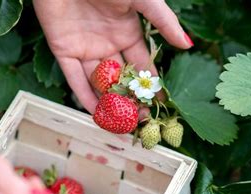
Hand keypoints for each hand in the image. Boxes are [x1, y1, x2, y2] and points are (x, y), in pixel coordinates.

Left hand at [33, 0, 192, 112]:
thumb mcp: (143, 0)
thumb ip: (163, 22)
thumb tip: (187, 45)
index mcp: (128, 32)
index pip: (143, 65)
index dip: (151, 85)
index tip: (162, 104)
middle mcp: (108, 44)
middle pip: (121, 78)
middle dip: (132, 99)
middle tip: (142, 121)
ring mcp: (86, 48)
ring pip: (98, 82)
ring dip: (109, 103)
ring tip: (121, 125)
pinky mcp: (63, 50)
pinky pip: (74, 78)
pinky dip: (83, 95)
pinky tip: (95, 113)